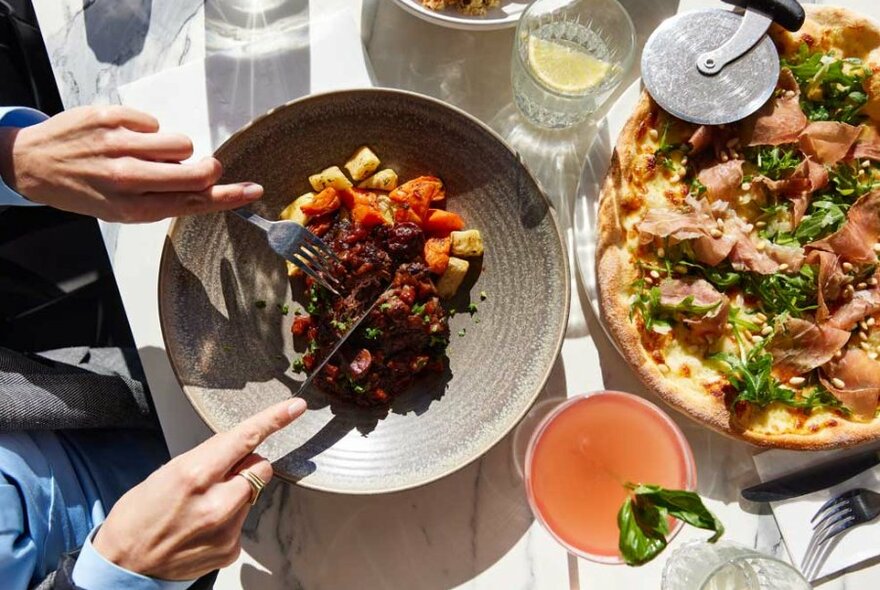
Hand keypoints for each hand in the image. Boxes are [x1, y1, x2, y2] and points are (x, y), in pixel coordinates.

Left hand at [0, 105, 261, 221]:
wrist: (33, 165)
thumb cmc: (85, 190)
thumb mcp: (124, 210)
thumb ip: (166, 199)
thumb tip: (209, 184)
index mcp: (135, 207)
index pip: (195, 201)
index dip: (230, 196)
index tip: (254, 190)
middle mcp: (127, 178)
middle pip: (196, 170)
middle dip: (208, 168)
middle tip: (201, 166)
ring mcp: (118, 145)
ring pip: (180, 142)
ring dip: (174, 148)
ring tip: (148, 154)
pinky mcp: (110, 118)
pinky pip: (154, 122)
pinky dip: (147, 131)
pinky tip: (126, 139)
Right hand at [92, 397, 306, 579]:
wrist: (125, 566)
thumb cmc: (138, 516)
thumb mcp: (167, 473)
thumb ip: (208, 459)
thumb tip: (237, 448)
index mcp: (195, 474)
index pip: (245, 439)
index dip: (273, 419)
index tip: (295, 408)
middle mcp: (217, 502)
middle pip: (261, 467)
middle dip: (246, 465)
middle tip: (218, 476)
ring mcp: (227, 529)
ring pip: (252, 493)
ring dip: (236, 493)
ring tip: (201, 508)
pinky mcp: (231, 549)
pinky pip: (243, 520)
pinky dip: (229, 519)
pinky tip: (203, 528)